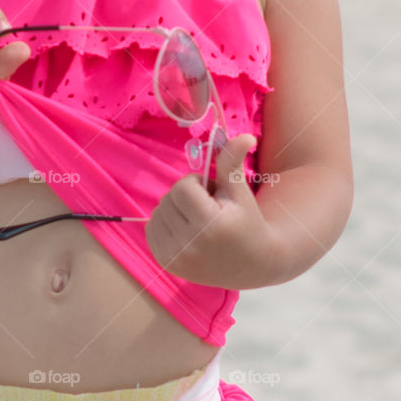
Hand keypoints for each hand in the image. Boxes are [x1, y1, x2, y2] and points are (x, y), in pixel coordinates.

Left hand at [143, 134, 282, 288]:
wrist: (249, 264)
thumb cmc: (246, 222)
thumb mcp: (240, 192)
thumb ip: (232, 163)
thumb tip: (244, 136)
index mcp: (210, 225)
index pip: (183, 187)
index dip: (196, 183)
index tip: (211, 193)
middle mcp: (190, 244)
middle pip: (168, 199)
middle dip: (185, 196)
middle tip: (206, 208)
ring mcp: (176, 257)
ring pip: (157, 213)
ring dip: (173, 209)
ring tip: (196, 219)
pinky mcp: (166, 263)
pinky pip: (151, 229)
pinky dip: (164, 223)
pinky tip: (184, 229)